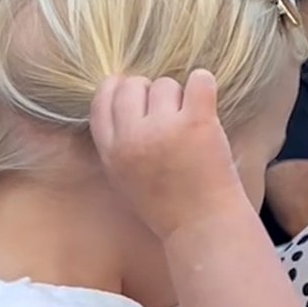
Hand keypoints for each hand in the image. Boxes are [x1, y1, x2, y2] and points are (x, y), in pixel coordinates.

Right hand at [90, 70, 247, 240]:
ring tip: (190, 124)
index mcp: (112, 152)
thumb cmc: (169, 205)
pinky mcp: (197, 123)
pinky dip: (204, 83)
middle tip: (169, 112)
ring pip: (166, 84)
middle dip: (151, 91)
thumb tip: (124, 100)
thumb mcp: (125, 178)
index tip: (135, 91)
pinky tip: (206, 96)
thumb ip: (119, 144)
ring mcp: (165, 129)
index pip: (102, 100)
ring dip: (180, 96)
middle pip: (133, 85)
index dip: (117, 88)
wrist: (203, 225)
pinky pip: (199, 81)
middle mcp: (133, 137)